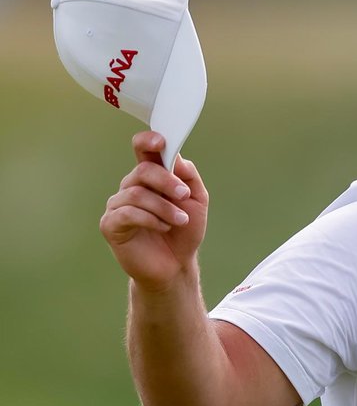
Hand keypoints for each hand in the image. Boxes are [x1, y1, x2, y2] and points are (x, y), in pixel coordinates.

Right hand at [100, 131, 208, 289]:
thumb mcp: (197, 200)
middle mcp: (131, 186)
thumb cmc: (184, 230)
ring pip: (137, 194)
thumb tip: (176, 157)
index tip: (161, 142)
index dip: (148, 141)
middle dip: (167, 181)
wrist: (176, 264)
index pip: (143, 150)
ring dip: (164, 207)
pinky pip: (127, 213)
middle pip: (143, 171)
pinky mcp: (111, 224)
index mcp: (151, 177)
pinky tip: (164, 227)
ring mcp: (118, 205)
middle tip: (184, 196)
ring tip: (180, 221)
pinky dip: (150, 219)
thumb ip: (188, 176)